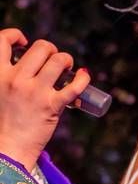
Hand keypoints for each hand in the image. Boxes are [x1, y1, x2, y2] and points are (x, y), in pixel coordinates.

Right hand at [0, 30, 90, 171]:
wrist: (7, 149)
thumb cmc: (2, 121)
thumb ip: (6, 77)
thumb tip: (25, 62)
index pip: (2, 40)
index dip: (15, 35)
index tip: (24, 42)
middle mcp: (15, 80)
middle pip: (41, 47)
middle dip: (50, 50)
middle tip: (52, 61)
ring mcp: (35, 92)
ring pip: (59, 60)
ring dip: (66, 61)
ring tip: (66, 69)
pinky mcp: (52, 105)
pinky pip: (75, 85)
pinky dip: (83, 78)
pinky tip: (83, 76)